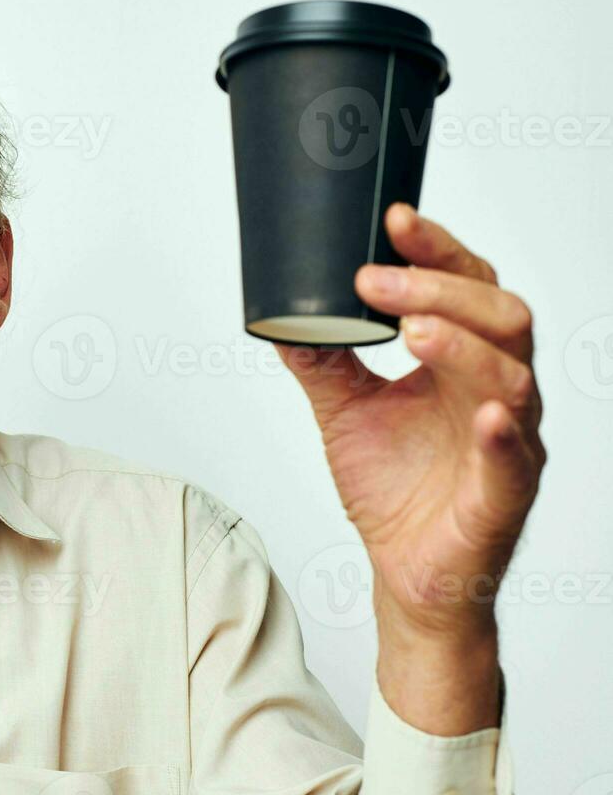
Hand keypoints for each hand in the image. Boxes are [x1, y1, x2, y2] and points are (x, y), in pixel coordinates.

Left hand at [274, 203, 545, 643]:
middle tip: (376, 280)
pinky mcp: (504, 492)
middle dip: (438, 288)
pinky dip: (499, 429)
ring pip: (511, 375)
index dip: (435, 250)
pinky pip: (514, 455)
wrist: (406, 573)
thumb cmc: (394, 490)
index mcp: (461, 362)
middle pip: (500, 315)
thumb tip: (282, 313)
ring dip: (461, 344)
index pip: (464, 287)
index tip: (392, 221)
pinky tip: (483, 411)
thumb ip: (322, 361)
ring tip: (412, 329)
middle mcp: (494, 390)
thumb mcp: (343, 412)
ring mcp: (508, 439)